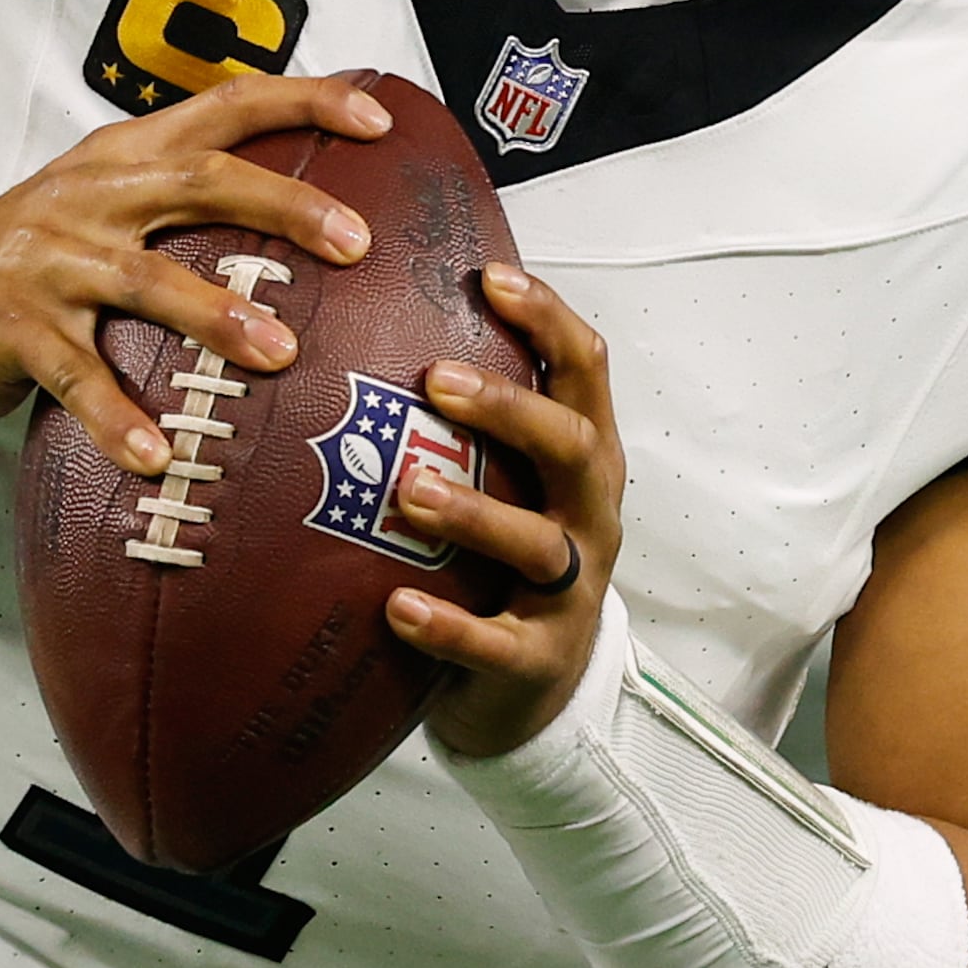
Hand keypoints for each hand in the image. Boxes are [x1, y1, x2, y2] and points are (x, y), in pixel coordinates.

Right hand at [0, 74, 387, 473]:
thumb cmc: (38, 255)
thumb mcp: (107, 205)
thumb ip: (188, 204)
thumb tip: (315, 224)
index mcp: (126, 155)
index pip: (224, 107)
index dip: (301, 103)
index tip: (378, 122)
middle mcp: (93, 193)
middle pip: (198, 179)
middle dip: (281, 205)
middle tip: (355, 242)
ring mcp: (48, 257)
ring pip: (144, 278)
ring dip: (216, 314)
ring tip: (280, 353)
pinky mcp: (8, 323)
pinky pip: (71, 373)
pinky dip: (113, 414)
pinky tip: (156, 455)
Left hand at [384, 264, 627, 757]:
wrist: (537, 689)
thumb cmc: (506, 558)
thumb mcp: (510, 480)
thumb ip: (469, 421)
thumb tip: (379, 316)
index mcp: (584, 457)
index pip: (585, 368)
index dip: (547, 318)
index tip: (489, 277)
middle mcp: (588, 513)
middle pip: (571, 446)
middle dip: (509, 409)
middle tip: (434, 380)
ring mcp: (570, 590)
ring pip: (538, 545)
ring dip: (476, 514)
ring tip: (410, 491)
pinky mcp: (538, 659)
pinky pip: (496, 644)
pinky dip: (447, 626)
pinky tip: (397, 608)